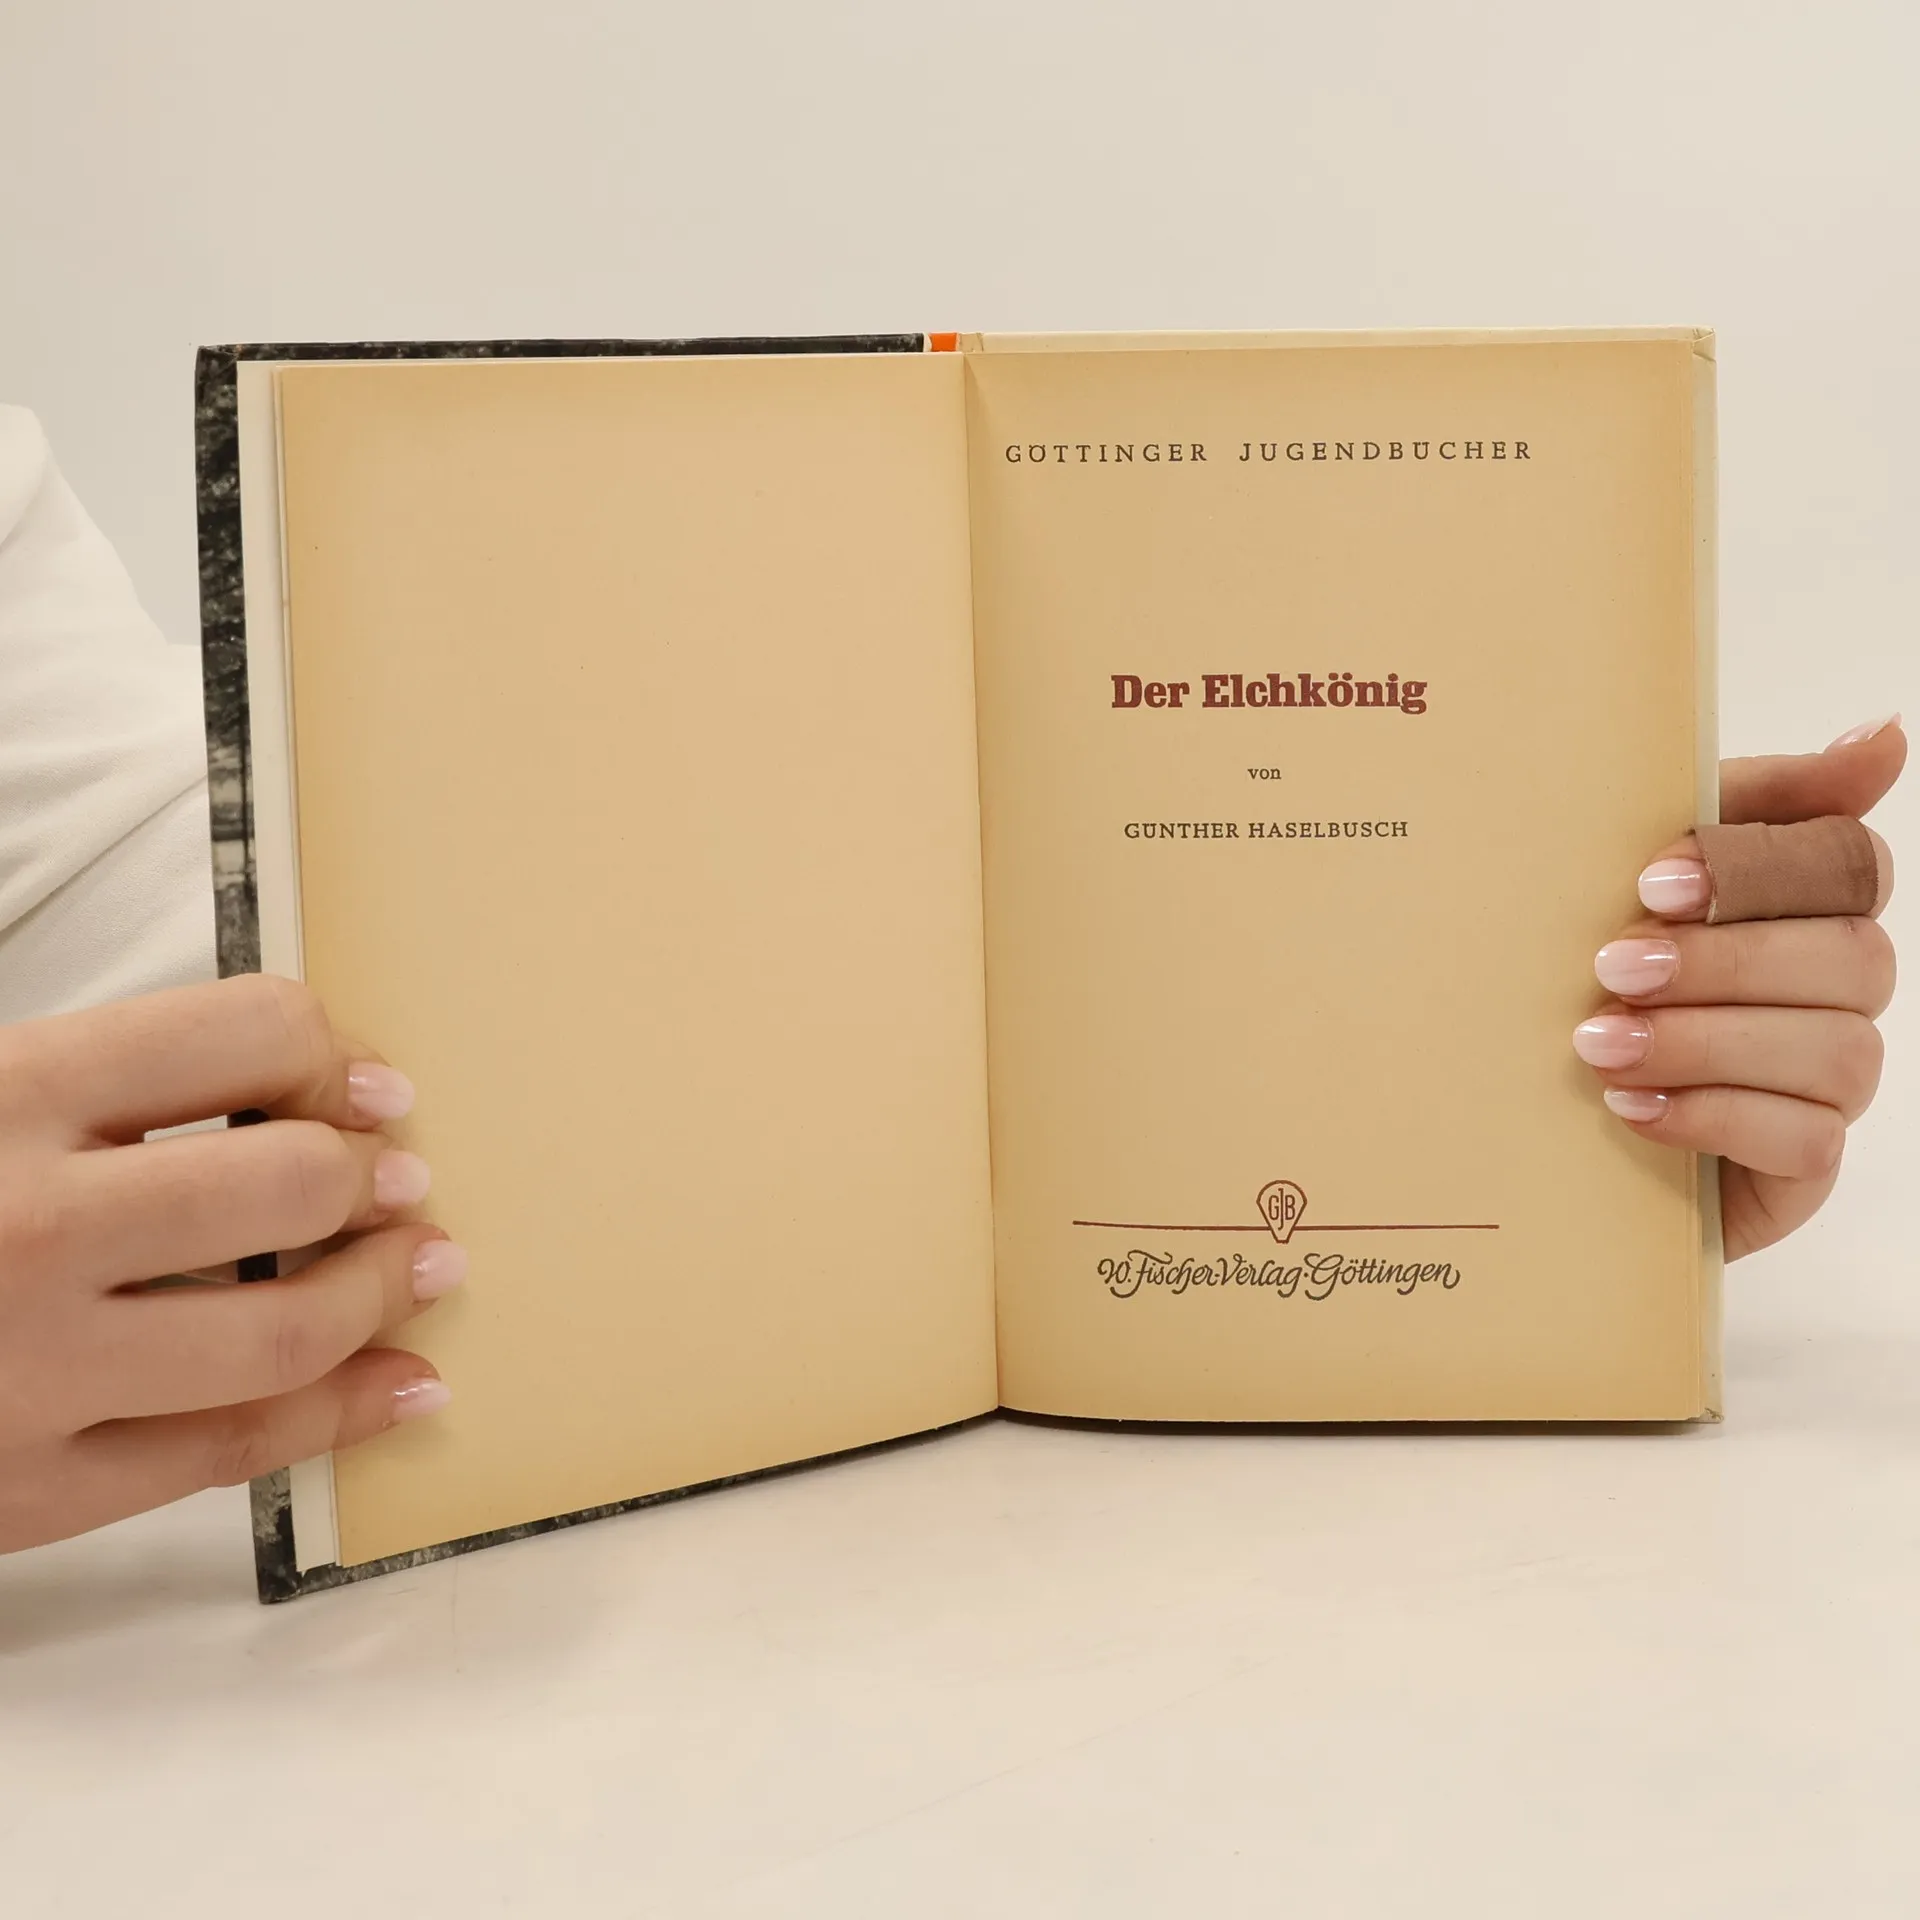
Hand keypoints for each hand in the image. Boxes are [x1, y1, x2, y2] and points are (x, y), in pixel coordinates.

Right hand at [0, 974, 460, 1553]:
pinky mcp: (27, 1488)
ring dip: (382, 1293)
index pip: (243, 1033)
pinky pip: (230, 1454)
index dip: (327, 1053)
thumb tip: (296, 1080)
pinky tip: (403, 1386)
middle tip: (401, 1181)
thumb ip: (94, 1083)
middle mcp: (24, 1227)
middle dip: (374, 1179)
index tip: (367, 1083)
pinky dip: (343, 1417)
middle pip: (290, 1185)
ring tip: (424, 1266)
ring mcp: (31, 1369)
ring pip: (281, 1331)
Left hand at [1576, 716, 1903, 1259]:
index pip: (1849, 862)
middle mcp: (1839, 989)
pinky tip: (1631, 1107)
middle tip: (1610, 970)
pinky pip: (1805, 1141)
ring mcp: (1829, 1081)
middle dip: (1722, 962)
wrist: (1524, 1114)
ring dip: (1705, 1042)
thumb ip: (1746, 802)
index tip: (1650, 884)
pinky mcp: (1803, 1166)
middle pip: (1850, 957)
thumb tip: (1885, 735)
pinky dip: (1711, 1116)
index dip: (1758, 871)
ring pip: (1835, 1051)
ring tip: (1597, 1046)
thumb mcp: (1630, 872)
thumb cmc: (1589, 972)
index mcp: (1805, 903)